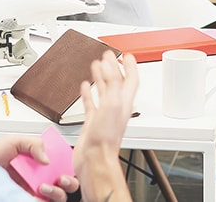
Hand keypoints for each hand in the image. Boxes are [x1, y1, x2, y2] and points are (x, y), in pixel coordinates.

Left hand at [0, 135, 79, 200]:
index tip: (68, 160)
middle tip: (62, 176)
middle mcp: (39, 178)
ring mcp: (35, 192)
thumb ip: (33, 143)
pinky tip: (39, 190)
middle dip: (70, 179)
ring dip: (59, 190)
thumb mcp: (13, 142)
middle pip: (66, 181)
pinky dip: (49, 198)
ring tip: (45, 185)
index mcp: (38, 162)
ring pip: (61, 196)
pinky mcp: (29, 201)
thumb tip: (48, 158)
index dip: (68, 162)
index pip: (60, 163)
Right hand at [73, 53, 139, 201]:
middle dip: (113, 68)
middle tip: (109, 56)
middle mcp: (116, 107)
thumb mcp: (112, 105)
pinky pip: (91, 104)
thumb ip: (112, 83)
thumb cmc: (106, 139)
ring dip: (101, 78)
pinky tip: (84, 87)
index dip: (130, 65)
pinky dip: (88, 94)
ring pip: (104, 91)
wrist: (94, 160)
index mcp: (124, 101)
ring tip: (96, 65)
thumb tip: (109, 65)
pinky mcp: (93, 123)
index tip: (126, 54)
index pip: (131, 78)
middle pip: (117, 82)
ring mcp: (104, 115)